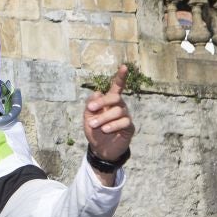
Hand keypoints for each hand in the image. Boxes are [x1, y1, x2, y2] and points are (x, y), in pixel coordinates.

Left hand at [83, 66, 133, 183]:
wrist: (100, 149)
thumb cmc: (94, 131)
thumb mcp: (88, 117)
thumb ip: (91, 105)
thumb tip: (97, 93)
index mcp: (110, 102)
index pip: (117, 87)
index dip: (121, 77)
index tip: (124, 67)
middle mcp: (119, 106)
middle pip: (115, 98)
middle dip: (102, 102)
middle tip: (90, 109)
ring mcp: (125, 116)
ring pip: (118, 111)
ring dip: (104, 117)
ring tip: (95, 125)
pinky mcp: (129, 127)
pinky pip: (124, 122)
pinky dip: (113, 125)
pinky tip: (105, 130)